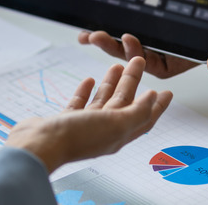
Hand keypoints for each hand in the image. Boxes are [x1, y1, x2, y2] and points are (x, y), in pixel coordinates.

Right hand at [5, 57, 171, 172]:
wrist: (40, 144)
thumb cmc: (76, 137)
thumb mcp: (116, 124)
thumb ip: (136, 112)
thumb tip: (152, 99)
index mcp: (119, 133)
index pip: (144, 117)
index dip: (157, 104)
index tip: (167, 91)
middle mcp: (103, 130)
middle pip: (124, 102)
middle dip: (133, 82)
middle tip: (138, 62)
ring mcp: (84, 125)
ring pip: (103, 100)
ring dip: (111, 83)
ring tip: (116, 65)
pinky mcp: (66, 121)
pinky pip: (80, 103)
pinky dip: (86, 91)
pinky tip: (90, 80)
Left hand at [79, 0, 207, 75]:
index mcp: (185, 56)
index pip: (156, 65)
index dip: (139, 58)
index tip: (129, 41)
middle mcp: (169, 45)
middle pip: (136, 55)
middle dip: (114, 48)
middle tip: (96, 37)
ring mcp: (160, 29)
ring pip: (129, 39)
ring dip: (108, 39)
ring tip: (87, 35)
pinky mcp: (154, 10)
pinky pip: (132, 19)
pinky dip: (113, 21)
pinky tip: (93, 19)